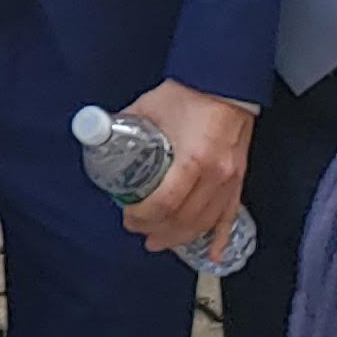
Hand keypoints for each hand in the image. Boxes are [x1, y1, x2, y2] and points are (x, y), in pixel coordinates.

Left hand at [118, 78, 253, 257]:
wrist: (225, 81)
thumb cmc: (190, 93)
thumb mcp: (148, 107)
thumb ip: (123, 125)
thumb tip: (97, 135)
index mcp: (192, 159)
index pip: (165, 203)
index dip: (143, 216)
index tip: (128, 216)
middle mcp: (215, 175)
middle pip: (185, 218)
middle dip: (158, 230)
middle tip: (139, 232)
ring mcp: (230, 180)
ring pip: (206, 222)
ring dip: (182, 237)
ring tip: (161, 242)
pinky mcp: (239, 179)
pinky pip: (230, 216)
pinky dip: (221, 237)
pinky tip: (213, 254)